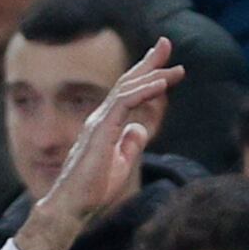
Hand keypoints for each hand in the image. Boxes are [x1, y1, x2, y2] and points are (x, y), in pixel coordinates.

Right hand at [18, 39, 183, 249]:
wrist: (73, 206)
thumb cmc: (92, 190)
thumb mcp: (120, 163)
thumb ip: (129, 144)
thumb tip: (139, 129)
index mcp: (106, 124)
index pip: (128, 93)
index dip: (146, 76)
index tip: (166, 66)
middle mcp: (101, 117)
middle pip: (127, 82)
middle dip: (148, 62)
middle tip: (166, 44)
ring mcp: (99, 122)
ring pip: (127, 88)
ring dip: (152, 75)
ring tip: (175, 68)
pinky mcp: (100, 131)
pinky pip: (124, 103)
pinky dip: (144, 91)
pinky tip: (161, 85)